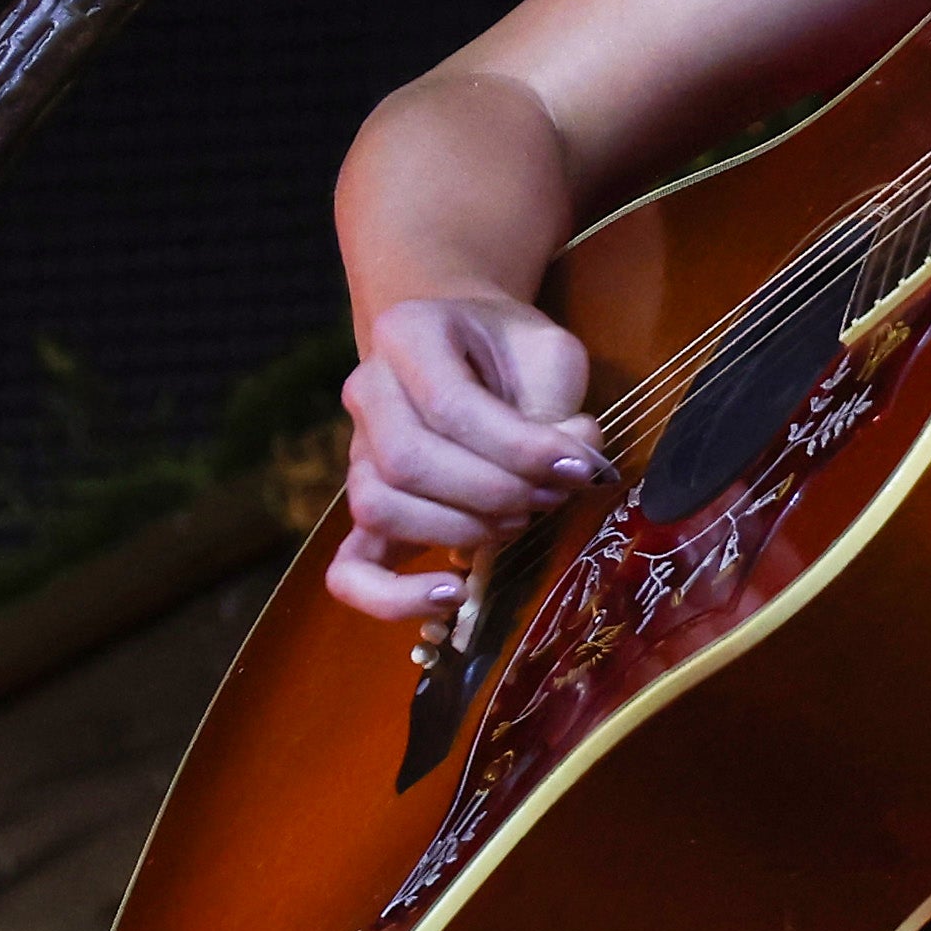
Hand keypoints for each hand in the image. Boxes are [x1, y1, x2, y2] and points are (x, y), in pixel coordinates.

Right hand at [326, 293, 603, 624]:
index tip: (581, 467)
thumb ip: (558, 405)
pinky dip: (393, 596)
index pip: (450, 405)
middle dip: (494, 492)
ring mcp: (356, 454)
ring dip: (461, 529)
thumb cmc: (508, 348)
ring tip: (519, 519)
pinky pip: (349, 570)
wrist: (465, 345)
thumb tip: (575, 465)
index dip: (518, 447)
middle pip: (409, 463)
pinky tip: (451, 595)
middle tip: (552, 494)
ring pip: (381, 508)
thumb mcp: (546, 352)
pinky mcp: (364, 509)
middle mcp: (366, 390)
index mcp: (406, 333)